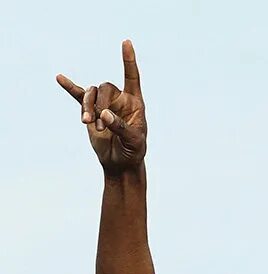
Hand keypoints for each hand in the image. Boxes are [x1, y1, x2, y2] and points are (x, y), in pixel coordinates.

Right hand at [57, 40, 146, 174]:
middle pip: (105, 88)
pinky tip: (60, 78)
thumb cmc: (133, 151)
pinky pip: (79, 96)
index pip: (132, 77)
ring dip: (87, 107)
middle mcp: (119, 99)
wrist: (120, 163)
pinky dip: (70, 87)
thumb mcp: (133, 141)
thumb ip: (121, 127)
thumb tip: (104, 114)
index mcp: (134, 102)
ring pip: (91, 93)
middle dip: (99, 104)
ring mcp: (104, 104)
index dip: (129, 61)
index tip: (126, 42)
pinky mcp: (91, 111)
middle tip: (99, 125)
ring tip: (86, 123)